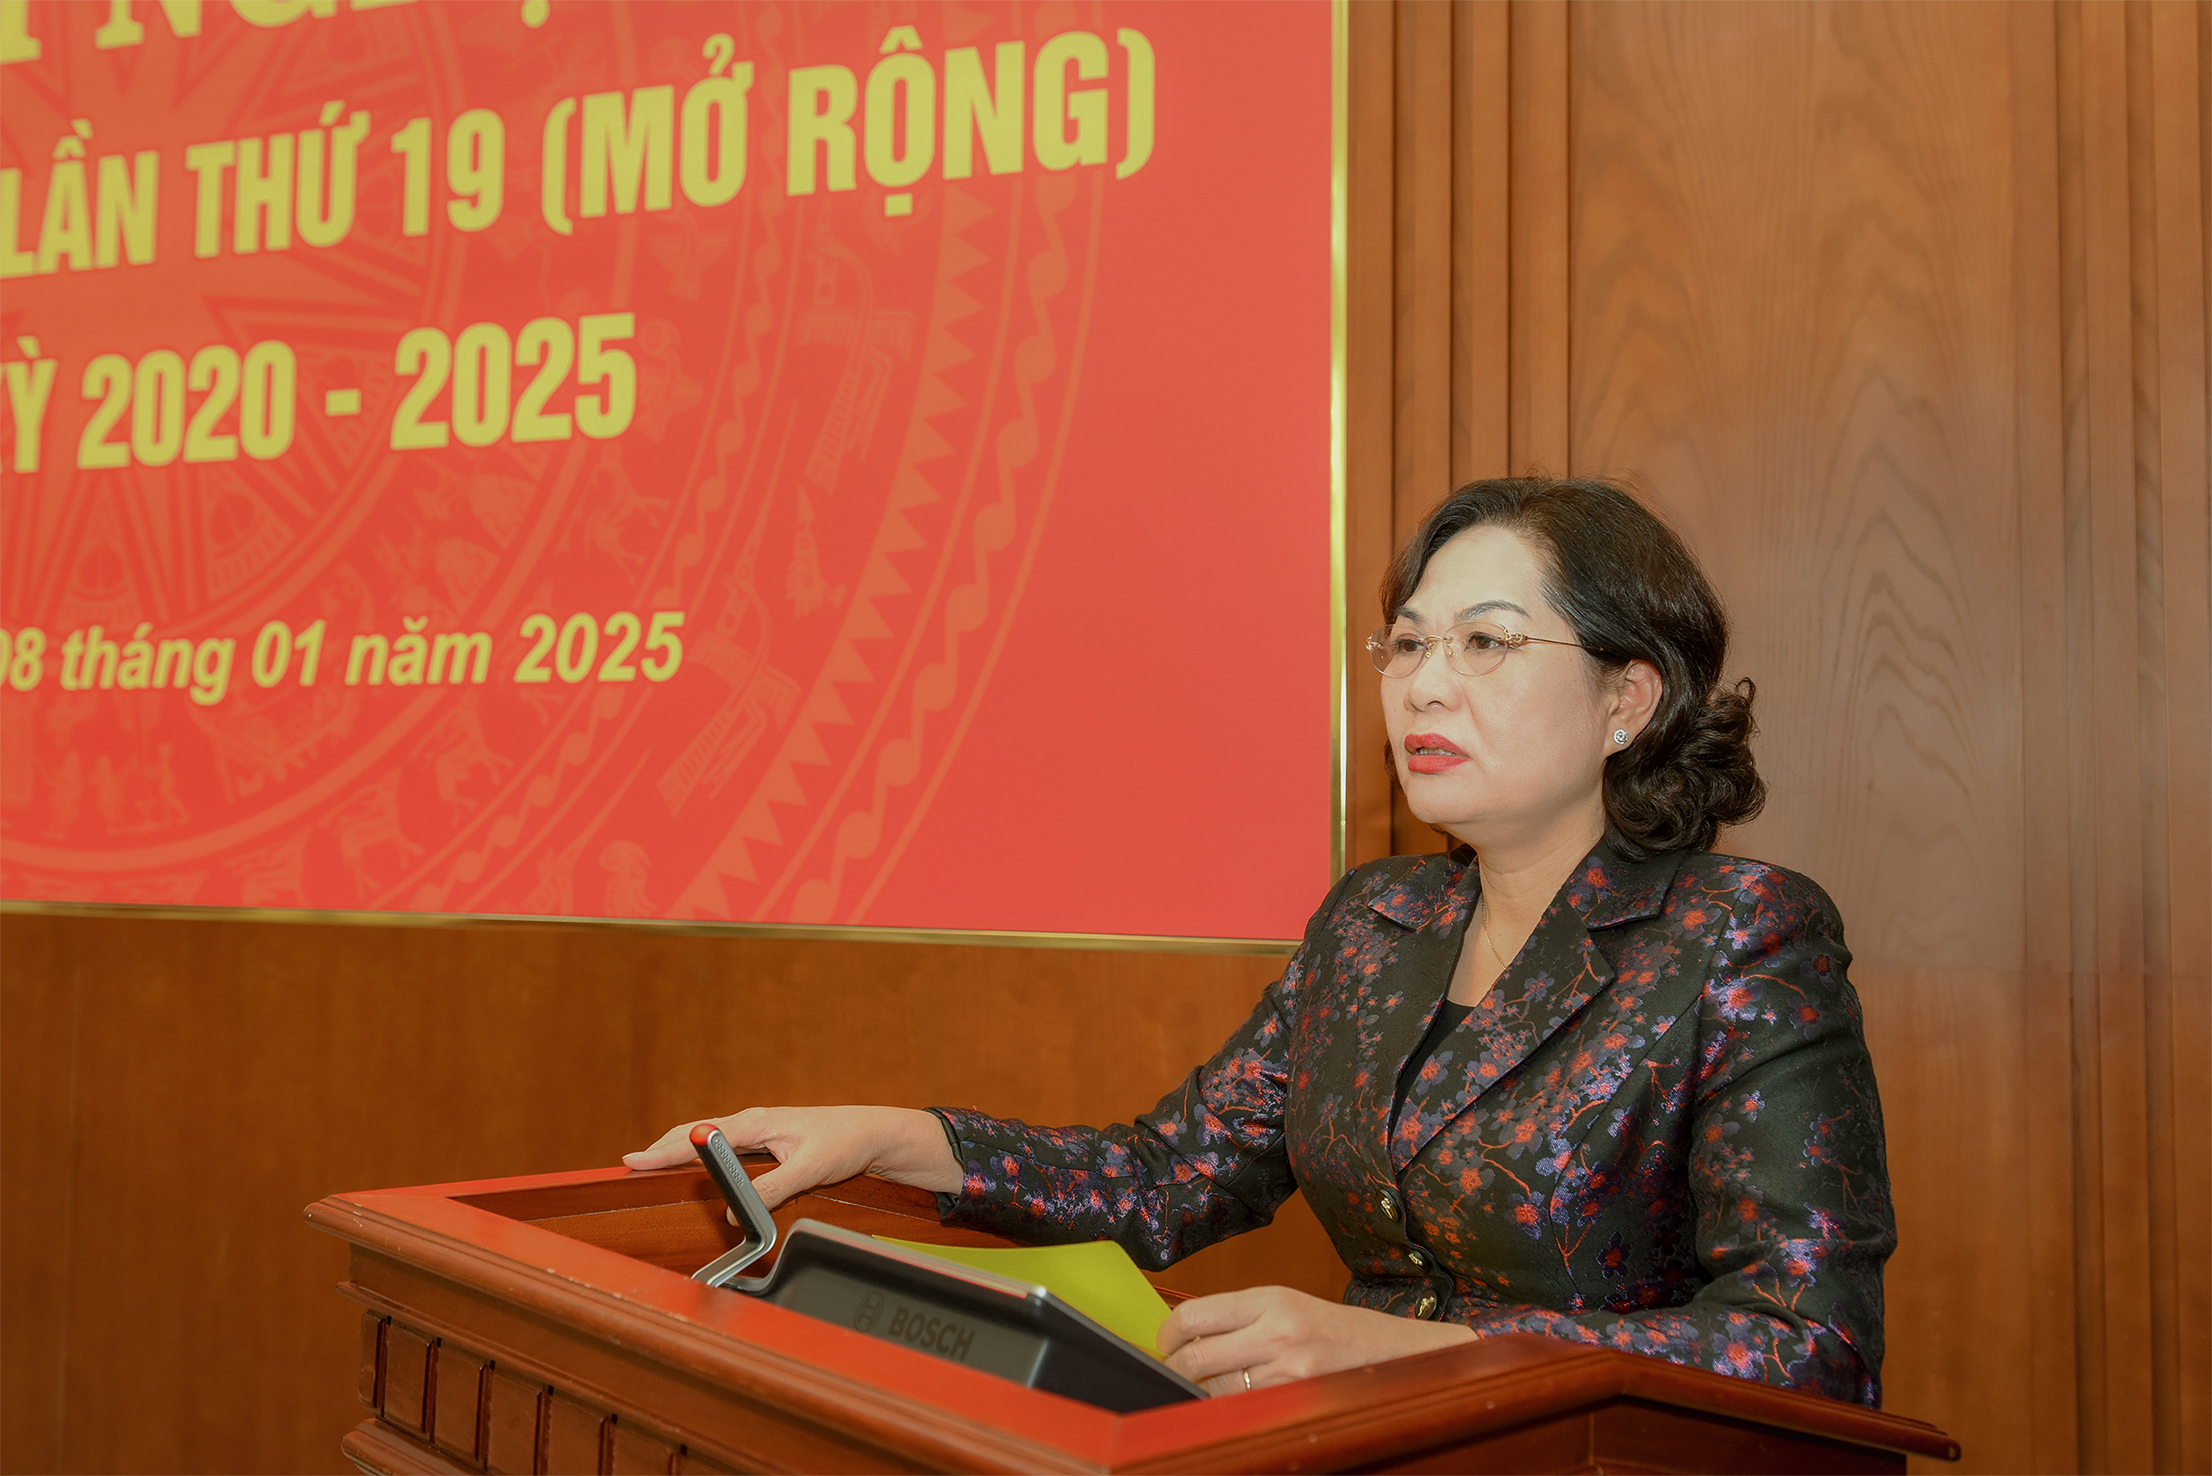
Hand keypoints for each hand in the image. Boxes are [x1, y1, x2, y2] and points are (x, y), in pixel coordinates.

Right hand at [621, 1105, 961, 1208]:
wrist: (871, 1132)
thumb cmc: (844, 1142)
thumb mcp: (810, 1169)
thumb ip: (773, 1189)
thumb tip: (737, 1211)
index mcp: (757, 1122)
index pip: (701, 1137)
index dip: (665, 1151)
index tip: (635, 1161)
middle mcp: (752, 1122)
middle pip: (695, 1133)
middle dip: (660, 1149)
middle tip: (629, 1166)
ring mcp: (757, 1130)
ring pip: (705, 1138)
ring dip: (676, 1149)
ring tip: (646, 1163)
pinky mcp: (764, 1141)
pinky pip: (721, 1147)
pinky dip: (697, 1153)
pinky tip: (688, 1163)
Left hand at [1158, 1286, 1473, 1394]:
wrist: (1395, 1352)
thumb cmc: (1336, 1330)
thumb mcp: (1287, 1306)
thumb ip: (1239, 1317)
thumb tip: (1185, 1335)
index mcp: (1269, 1298)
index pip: (1193, 1315)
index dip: (1167, 1335)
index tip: (1165, 1344)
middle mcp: (1276, 1328)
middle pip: (1196, 1356)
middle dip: (1175, 1370)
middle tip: (1173, 1373)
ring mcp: (1288, 1367)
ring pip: (1216, 1388)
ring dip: (1201, 1393)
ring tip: (1206, 1388)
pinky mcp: (1299, 1398)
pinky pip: (1244, 1409)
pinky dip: (1230, 1409)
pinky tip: (1234, 1404)